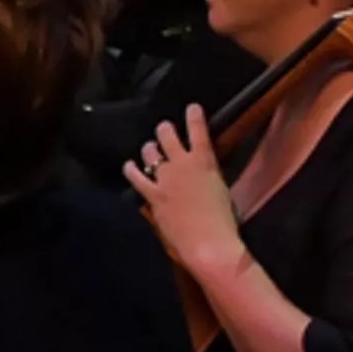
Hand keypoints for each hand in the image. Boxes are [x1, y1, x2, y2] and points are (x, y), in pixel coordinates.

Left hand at [122, 107, 245, 279]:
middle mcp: (182, 163)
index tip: (192, 107)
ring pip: (150, 151)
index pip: (198, 129)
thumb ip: (207, 178)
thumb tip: (199, 177)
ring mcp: (164, 178)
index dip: (194, 115)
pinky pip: (135, 176)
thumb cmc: (223, 222)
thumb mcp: (220, 190)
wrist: (209, 243)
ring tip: (150, 150)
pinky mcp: (152, 194)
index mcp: (205, 161)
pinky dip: (131, 170)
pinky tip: (129, 167)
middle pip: (166, 134)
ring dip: (150, 149)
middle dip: (164, 130)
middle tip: (164, 131)